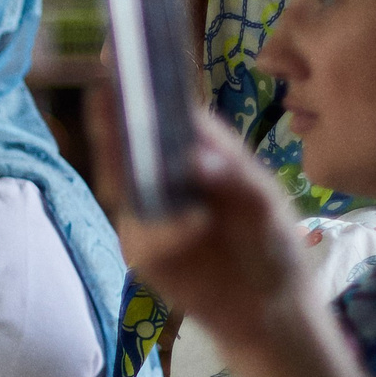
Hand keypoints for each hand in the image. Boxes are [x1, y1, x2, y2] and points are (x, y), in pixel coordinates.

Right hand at [113, 112, 322, 362]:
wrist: (270, 309)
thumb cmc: (272, 245)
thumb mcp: (266, 205)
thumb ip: (237, 179)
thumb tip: (195, 160)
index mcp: (201, 155)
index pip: (171, 114)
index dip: (151, 90)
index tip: (131, 67)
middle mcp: (168, 177)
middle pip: (132, 143)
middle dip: (114, 120)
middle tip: (103, 96)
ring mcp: (150, 213)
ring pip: (122, 183)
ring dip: (121, 165)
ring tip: (131, 151)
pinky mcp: (143, 250)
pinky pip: (142, 234)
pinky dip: (165, 230)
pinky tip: (196, 226)